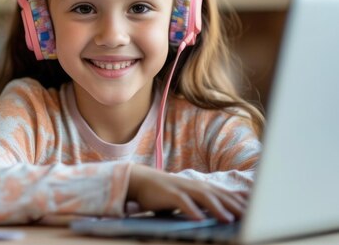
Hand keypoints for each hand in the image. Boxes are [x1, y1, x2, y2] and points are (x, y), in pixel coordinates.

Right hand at [126, 165, 247, 222]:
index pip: (227, 194)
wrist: (141, 180)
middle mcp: (196, 186)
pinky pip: (182, 201)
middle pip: (219, 195)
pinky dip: (191, 210)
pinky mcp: (169, 193)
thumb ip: (207, 202)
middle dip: (235, 206)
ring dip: (217, 207)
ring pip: (204, 197)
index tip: (257, 211)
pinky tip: (198, 219)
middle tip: (251, 217)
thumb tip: (229, 211)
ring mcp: (183, 188)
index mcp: (202, 187)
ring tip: (228, 219)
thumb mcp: (190, 196)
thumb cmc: (167, 192)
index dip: (242, 202)